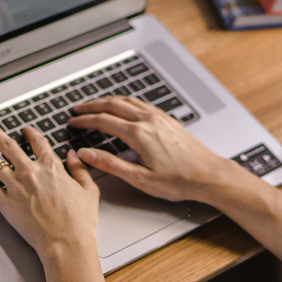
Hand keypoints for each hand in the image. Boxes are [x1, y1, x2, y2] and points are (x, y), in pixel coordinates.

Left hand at [0, 122, 99, 258]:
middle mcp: (31, 172)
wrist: (65, 242)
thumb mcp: (88, 190)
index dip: (30, 133)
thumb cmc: (78, 221)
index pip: (38, 142)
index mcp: (52, 167)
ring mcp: (15, 186)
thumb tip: (73, 155)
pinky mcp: (4, 202)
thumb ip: (80, 170)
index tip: (25, 130)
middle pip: (9, 146)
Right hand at [68, 95, 235, 203]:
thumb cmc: (179, 181)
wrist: (209, 175)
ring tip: (95, 105)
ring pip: (127, 100)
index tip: (72, 122)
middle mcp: (148, 120)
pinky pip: (141, 104)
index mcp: (138, 134)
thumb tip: (87, 154)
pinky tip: (123, 107)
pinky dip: (125, 102)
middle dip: (92, 105)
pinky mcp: (168, 119)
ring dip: (108, 101)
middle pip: (113, 104)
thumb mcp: (140, 179)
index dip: (84, 121)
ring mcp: (159, 117)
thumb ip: (111, 164)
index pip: (103, 120)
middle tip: (77, 109)